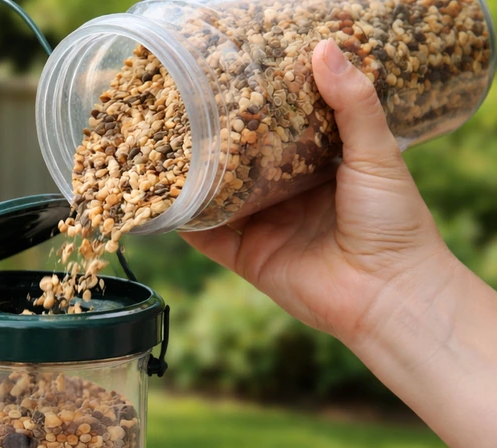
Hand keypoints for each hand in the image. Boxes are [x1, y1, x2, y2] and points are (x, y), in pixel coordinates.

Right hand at [180, 39, 461, 345]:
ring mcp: (264, 227)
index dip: (256, 106)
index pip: (279, 129)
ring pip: (217, 196)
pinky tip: (160, 196)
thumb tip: (324, 47)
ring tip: (163, 142)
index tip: (233, 77)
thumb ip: (351, 103)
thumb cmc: (394, 222)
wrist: (387, 292)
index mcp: (318, 166)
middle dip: (216, 139)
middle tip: (186, 105)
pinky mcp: (247, 258)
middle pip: (241, 161)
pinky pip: (206, 237)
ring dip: (192, 176)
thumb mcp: (378, 152)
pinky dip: (184, 220)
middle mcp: (286, 195)